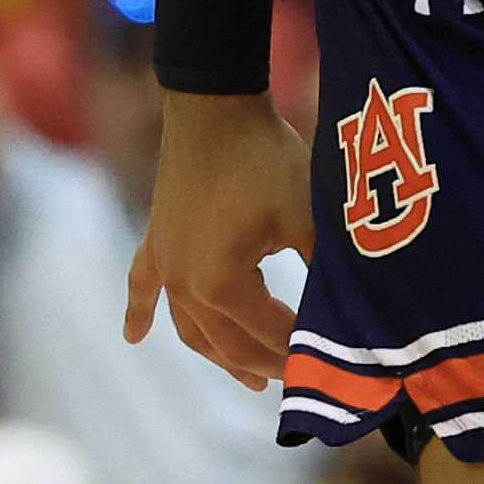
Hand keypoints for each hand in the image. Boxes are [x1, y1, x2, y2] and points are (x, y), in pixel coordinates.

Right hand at [126, 91, 314, 388]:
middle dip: (264, 364)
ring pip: (190, 326)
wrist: (216, 104)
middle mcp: (183, 283)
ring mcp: (165, 262)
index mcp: (220, 284)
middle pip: (227, 343)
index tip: (330, 364)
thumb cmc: (266, 159)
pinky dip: (137, 312)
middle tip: (298, 378)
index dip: (300, 351)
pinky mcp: (156, 238)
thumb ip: (325, 271)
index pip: (267, 335)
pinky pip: (142, 285)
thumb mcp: (306, 217)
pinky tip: (132, 337)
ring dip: (218, 354)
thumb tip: (352, 312)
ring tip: (248, 378)